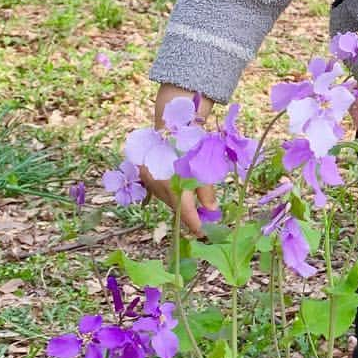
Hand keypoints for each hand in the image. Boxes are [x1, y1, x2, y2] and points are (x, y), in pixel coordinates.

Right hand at [139, 84, 217, 236]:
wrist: (173, 123)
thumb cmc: (192, 144)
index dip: (195, 224)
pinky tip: (182, 193)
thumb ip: (206, 190)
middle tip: (204, 221)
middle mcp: (157, 183)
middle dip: (189, 214)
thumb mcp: (204, 167)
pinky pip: (161, 191)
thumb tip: (212, 210)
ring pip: (167, 199)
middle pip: (174, 207)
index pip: (184, 211)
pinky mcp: (145, 175)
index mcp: (172, 182)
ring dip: (180, 204)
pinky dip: (172, 194)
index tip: (204, 233)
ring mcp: (148, 180)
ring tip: (196, 208)